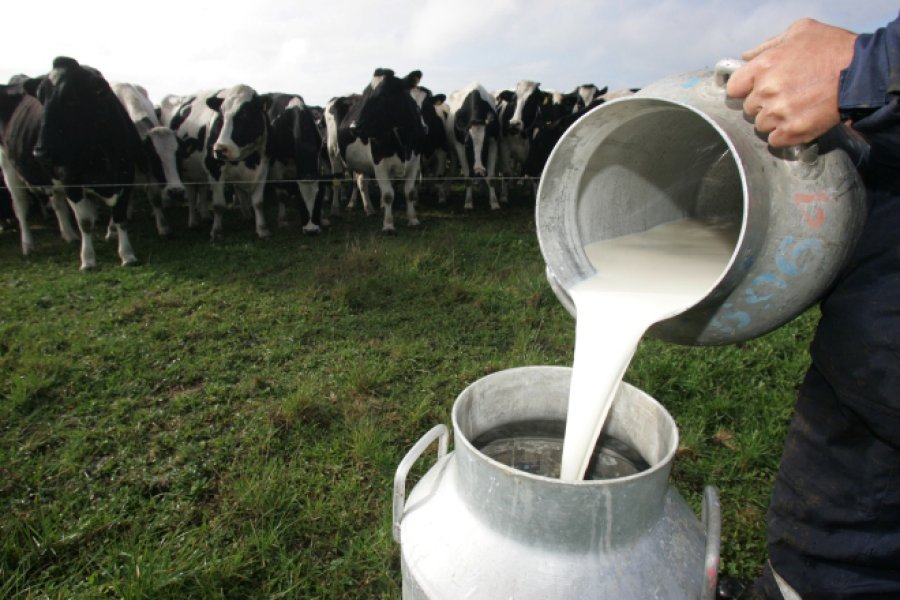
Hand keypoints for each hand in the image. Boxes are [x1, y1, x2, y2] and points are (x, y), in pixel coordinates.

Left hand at [726, 18, 857, 146]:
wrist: (862, 73)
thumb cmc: (833, 49)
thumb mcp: (800, 32)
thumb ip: (768, 45)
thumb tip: (746, 58)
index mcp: (763, 66)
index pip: (734, 88)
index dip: (744, 90)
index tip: (754, 90)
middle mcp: (766, 92)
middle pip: (749, 109)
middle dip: (763, 104)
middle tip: (785, 97)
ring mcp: (779, 114)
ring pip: (761, 126)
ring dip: (773, 121)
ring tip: (794, 109)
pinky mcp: (793, 131)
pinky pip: (775, 140)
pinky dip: (784, 135)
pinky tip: (797, 123)